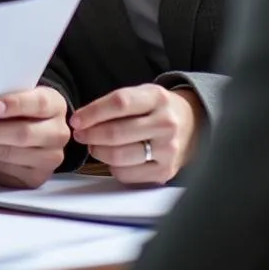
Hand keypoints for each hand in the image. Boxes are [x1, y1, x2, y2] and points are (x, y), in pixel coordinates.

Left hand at [0, 87, 69, 188]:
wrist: (32, 139)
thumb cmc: (21, 113)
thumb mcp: (20, 99)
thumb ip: (6, 99)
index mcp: (55, 106)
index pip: (39, 103)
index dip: (15, 104)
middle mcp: (58, 133)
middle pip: (24, 134)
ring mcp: (50, 158)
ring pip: (13, 154)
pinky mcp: (37, 177)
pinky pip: (8, 170)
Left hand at [70, 84, 201, 184]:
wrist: (192, 126)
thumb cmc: (156, 109)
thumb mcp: (142, 95)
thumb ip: (115, 104)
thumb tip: (81, 121)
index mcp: (156, 98)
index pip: (119, 103)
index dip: (92, 112)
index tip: (76, 119)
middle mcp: (165, 124)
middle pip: (116, 133)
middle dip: (90, 135)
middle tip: (80, 134)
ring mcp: (168, 150)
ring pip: (119, 156)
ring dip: (98, 152)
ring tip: (93, 146)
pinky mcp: (165, 172)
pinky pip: (127, 174)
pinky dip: (112, 167)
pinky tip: (113, 158)